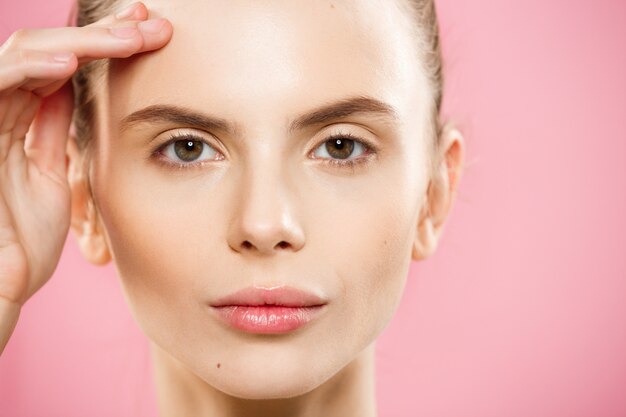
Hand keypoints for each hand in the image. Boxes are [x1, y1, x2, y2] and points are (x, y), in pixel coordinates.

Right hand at [0, 1, 172, 353]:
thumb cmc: (20, 241)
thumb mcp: (51, 177)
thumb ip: (55, 132)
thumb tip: (73, 89)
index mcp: (23, 119)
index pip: (66, 64)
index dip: (108, 46)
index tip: (153, 36)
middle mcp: (2, 110)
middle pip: (52, 50)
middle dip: (105, 34)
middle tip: (151, 22)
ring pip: (29, 55)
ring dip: (82, 42)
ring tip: (129, 37)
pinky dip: (33, 67)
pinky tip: (72, 61)